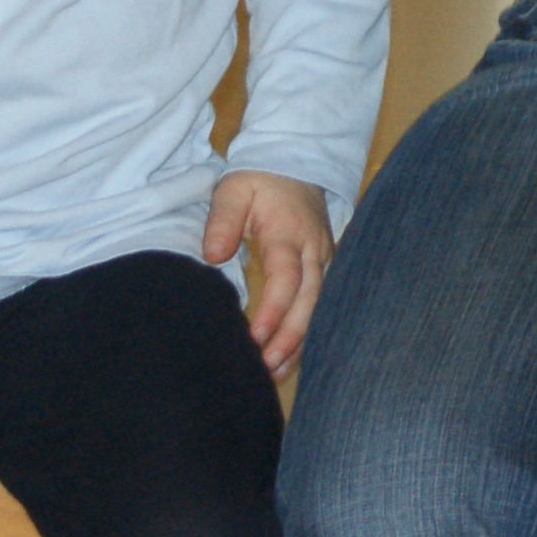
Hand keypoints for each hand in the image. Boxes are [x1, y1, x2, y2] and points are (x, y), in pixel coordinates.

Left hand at [203, 170, 335, 377]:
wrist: (296, 162)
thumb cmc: (259, 179)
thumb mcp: (233, 190)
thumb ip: (222, 221)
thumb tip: (212, 255)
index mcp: (290, 234)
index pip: (287, 279)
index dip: (273, 310)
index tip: (253, 336)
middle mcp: (314, 252)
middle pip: (308, 303)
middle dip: (289, 338)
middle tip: (265, 369)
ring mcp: (324, 261)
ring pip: (317, 310)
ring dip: (299, 343)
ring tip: (275, 374)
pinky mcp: (323, 269)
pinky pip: (318, 306)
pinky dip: (305, 333)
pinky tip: (288, 358)